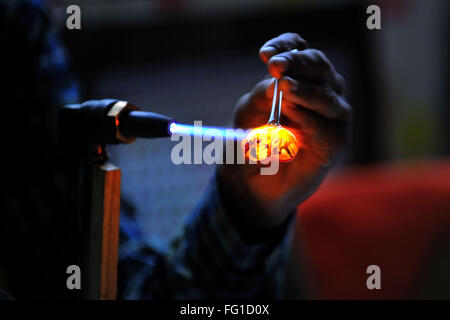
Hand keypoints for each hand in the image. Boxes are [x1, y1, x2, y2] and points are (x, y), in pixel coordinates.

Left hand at [217, 33, 351, 240]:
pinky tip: (292, 113)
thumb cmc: (250, 144)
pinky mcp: (334, 144)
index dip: (287, 46)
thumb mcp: (247, 114)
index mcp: (298, 81)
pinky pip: (328, 128)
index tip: (265, 54)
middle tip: (276, 66)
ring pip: (328, 95)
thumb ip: (260, 96)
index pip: (301, 51)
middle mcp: (320, 94)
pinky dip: (310, 119)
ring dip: (306, 90)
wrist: (252, 185)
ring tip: (285, 88)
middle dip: (298, 63)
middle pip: (319, 66)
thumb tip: (277, 81)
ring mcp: (331, 119)